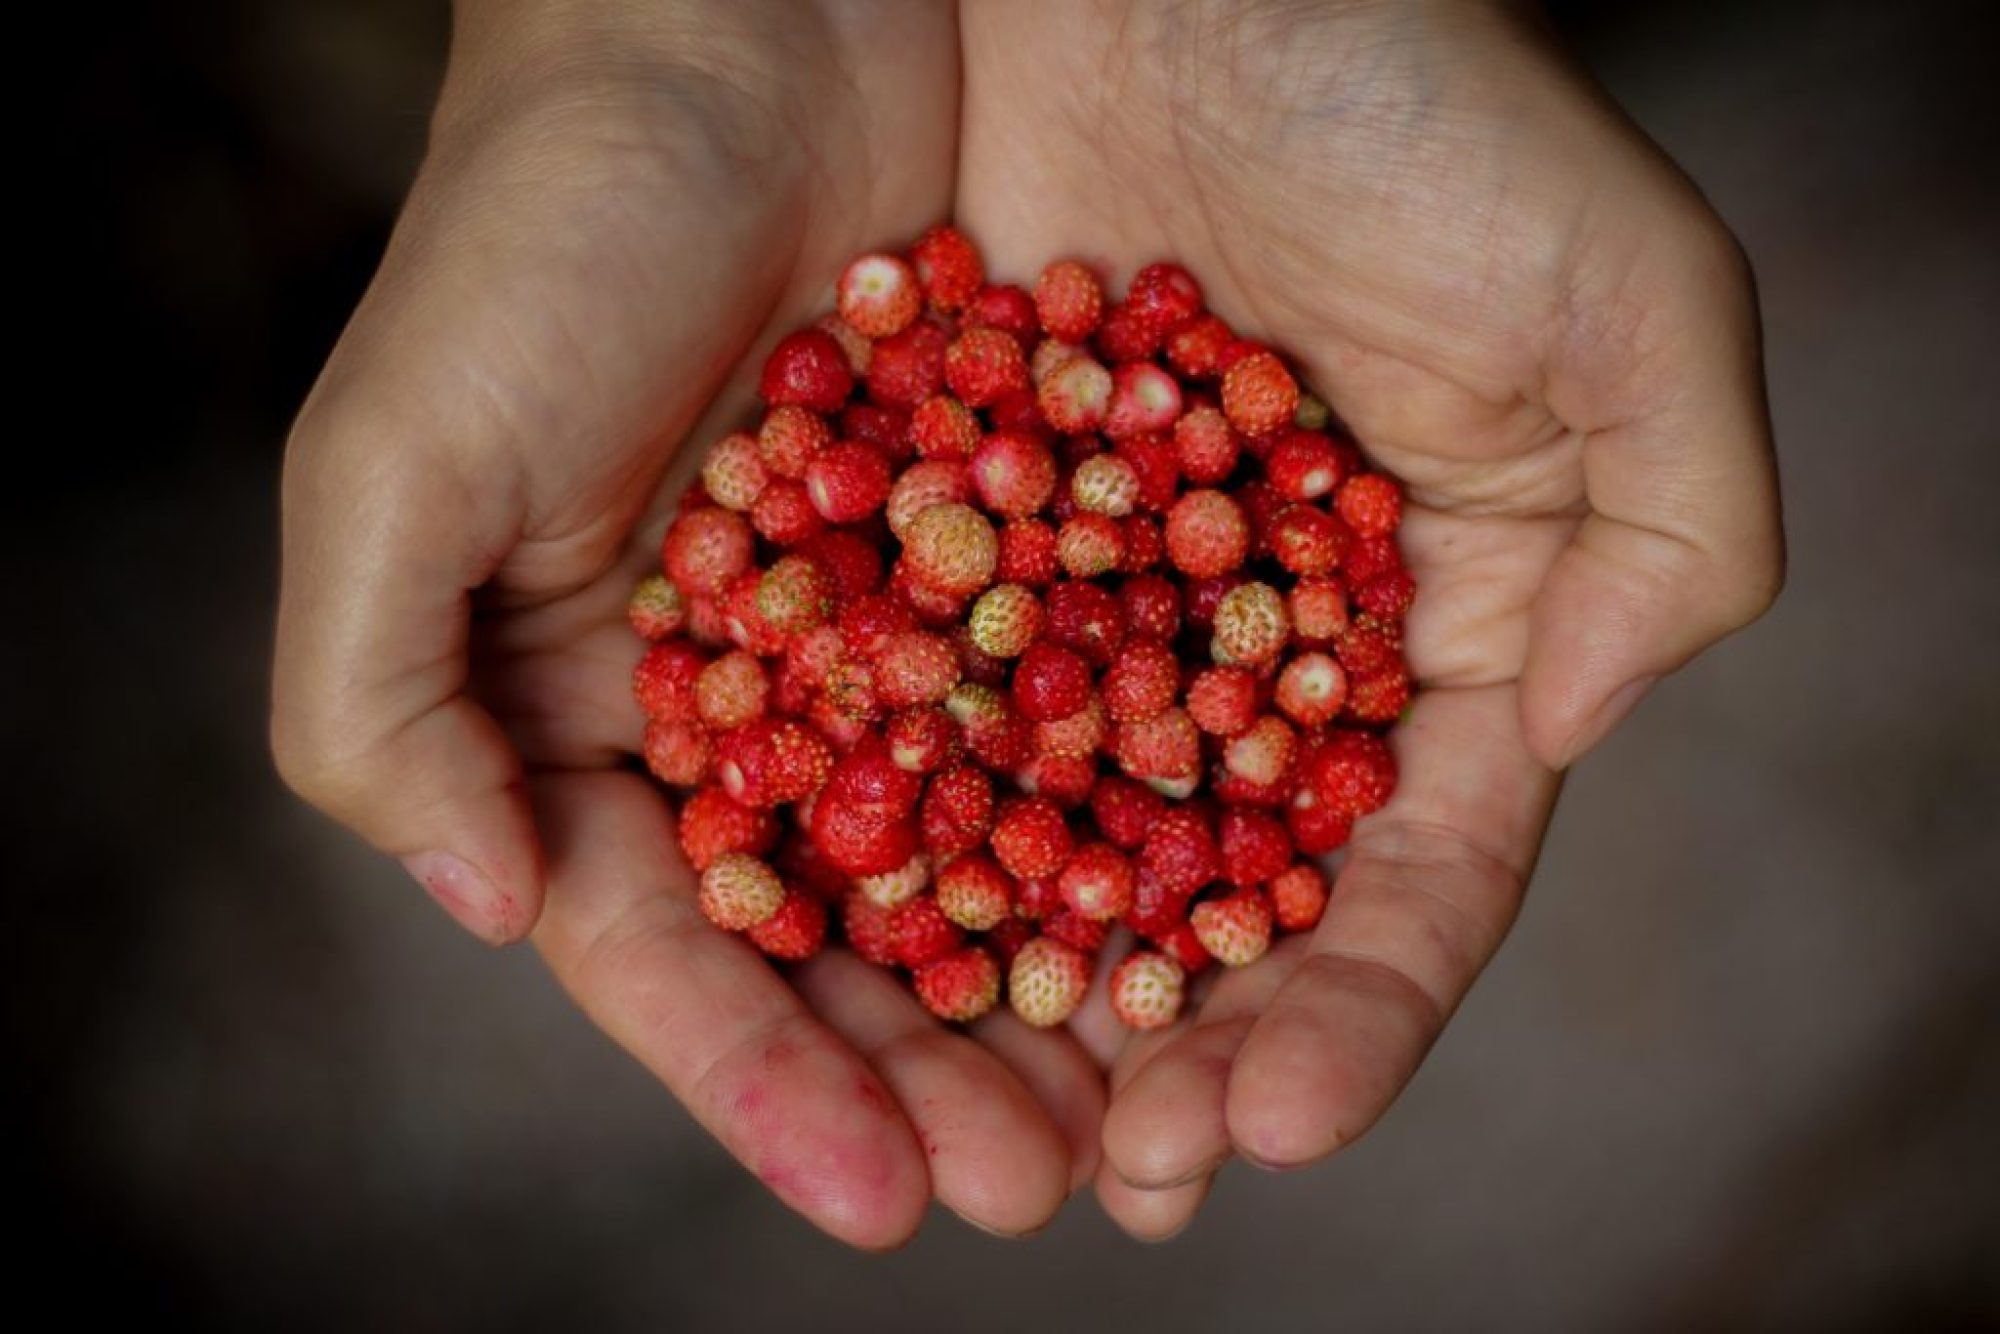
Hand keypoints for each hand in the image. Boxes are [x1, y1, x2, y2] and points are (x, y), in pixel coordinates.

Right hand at [273, 1, 1102, 1244]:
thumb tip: (491, 919)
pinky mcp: (1051, 537)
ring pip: (1006, 849)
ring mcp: (918, 628)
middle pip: (866, 938)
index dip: (769, 1085)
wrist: (749, 9)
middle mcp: (771, 702)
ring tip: (1160, 1108)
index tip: (878, 1196)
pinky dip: (1164, 811)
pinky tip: (1230, 904)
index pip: (687, 953)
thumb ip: (385, 707)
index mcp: (602, 721)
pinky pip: (1118, 701)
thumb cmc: (536, 225)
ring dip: (1071, 988)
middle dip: (947, 1073)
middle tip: (1048, 1182)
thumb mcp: (398, 462)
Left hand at [954, 0, 1781, 1236]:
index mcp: (1434, 634)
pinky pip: (906, 712)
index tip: (1269, 1115)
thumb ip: (1680, 530)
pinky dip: (882, 828)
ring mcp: (1098, 607)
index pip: (1409, 874)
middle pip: (1220, 900)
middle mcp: (1258, 650)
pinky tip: (839, 939)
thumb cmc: (1420, 98)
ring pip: (1053, 846)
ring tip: (970, 1130)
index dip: (1355, 1011)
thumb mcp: (1628, 298)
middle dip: (1173, 1047)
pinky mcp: (949, 542)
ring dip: (1017, 997)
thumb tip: (1581, 725)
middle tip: (1110, 1172)